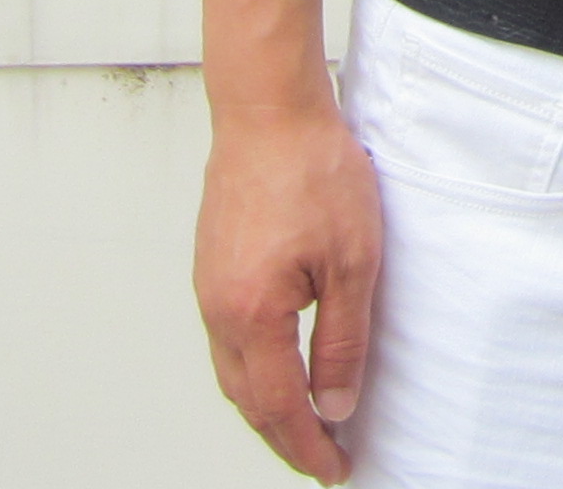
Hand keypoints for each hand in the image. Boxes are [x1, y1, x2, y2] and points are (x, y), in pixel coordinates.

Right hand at [194, 94, 385, 481]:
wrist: (268, 109)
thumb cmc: (311, 169)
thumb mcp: (353, 262)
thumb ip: (343, 341)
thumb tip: (335, 404)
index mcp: (252, 315)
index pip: (279, 406)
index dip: (308, 447)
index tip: (335, 469)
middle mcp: (219, 308)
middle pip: (246, 399)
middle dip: (283, 437)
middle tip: (322, 457)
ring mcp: (209, 285)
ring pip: (231, 371)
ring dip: (265, 405)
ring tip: (304, 422)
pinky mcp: (211, 264)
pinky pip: (226, 338)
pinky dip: (252, 369)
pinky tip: (276, 365)